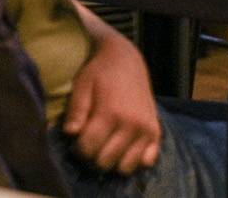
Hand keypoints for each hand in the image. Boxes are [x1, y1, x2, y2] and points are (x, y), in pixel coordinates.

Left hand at [62, 17, 162, 174]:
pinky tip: (125, 146)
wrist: (127, 59)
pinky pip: (146, 162)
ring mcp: (146, 129)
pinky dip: (134, 159)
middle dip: (92, 156)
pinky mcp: (156, 132)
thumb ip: (76, 110)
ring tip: (106, 144)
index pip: (88, 149)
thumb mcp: (82, 84)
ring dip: (113, 161)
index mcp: (111, 112)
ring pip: (125, 168)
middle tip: (91, 141)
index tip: (76, 139)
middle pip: (105, 162)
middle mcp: (132, 124)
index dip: (77, 148)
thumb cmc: (100, 72)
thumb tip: (71, 133)